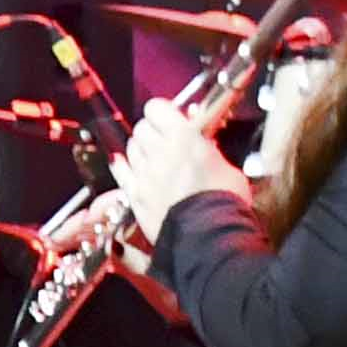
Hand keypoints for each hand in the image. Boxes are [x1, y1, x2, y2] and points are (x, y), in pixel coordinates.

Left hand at [116, 100, 233, 232]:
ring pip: (130, 148)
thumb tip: (203, 144)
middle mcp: (159, 151)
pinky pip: (120, 172)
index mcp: (184, 138)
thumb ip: (209, 151)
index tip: (171, 116)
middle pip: (141, 128)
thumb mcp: (227, 168)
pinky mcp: (135, 195)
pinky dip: (122, 166)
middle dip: (152, 131)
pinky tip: (123, 163)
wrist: (209, 238)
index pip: (157, 108)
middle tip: (165, 139)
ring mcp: (144, 174)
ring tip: (154, 157)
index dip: (162, 111)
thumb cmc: (224, 204)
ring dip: (140, 149)